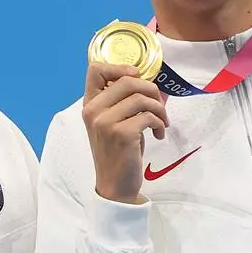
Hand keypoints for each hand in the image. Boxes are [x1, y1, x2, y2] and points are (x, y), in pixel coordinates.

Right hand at [83, 58, 167, 204]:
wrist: (114, 185)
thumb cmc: (117, 152)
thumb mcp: (113, 123)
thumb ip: (121, 102)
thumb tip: (149, 83)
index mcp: (89, 105)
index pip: (96, 69)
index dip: (120, 67)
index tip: (137, 77)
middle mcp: (93, 111)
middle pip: (128, 80)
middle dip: (151, 90)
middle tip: (159, 106)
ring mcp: (105, 122)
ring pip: (141, 98)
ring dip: (159, 109)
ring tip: (161, 122)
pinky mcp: (121, 134)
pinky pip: (148, 116)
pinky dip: (159, 123)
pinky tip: (158, 134)